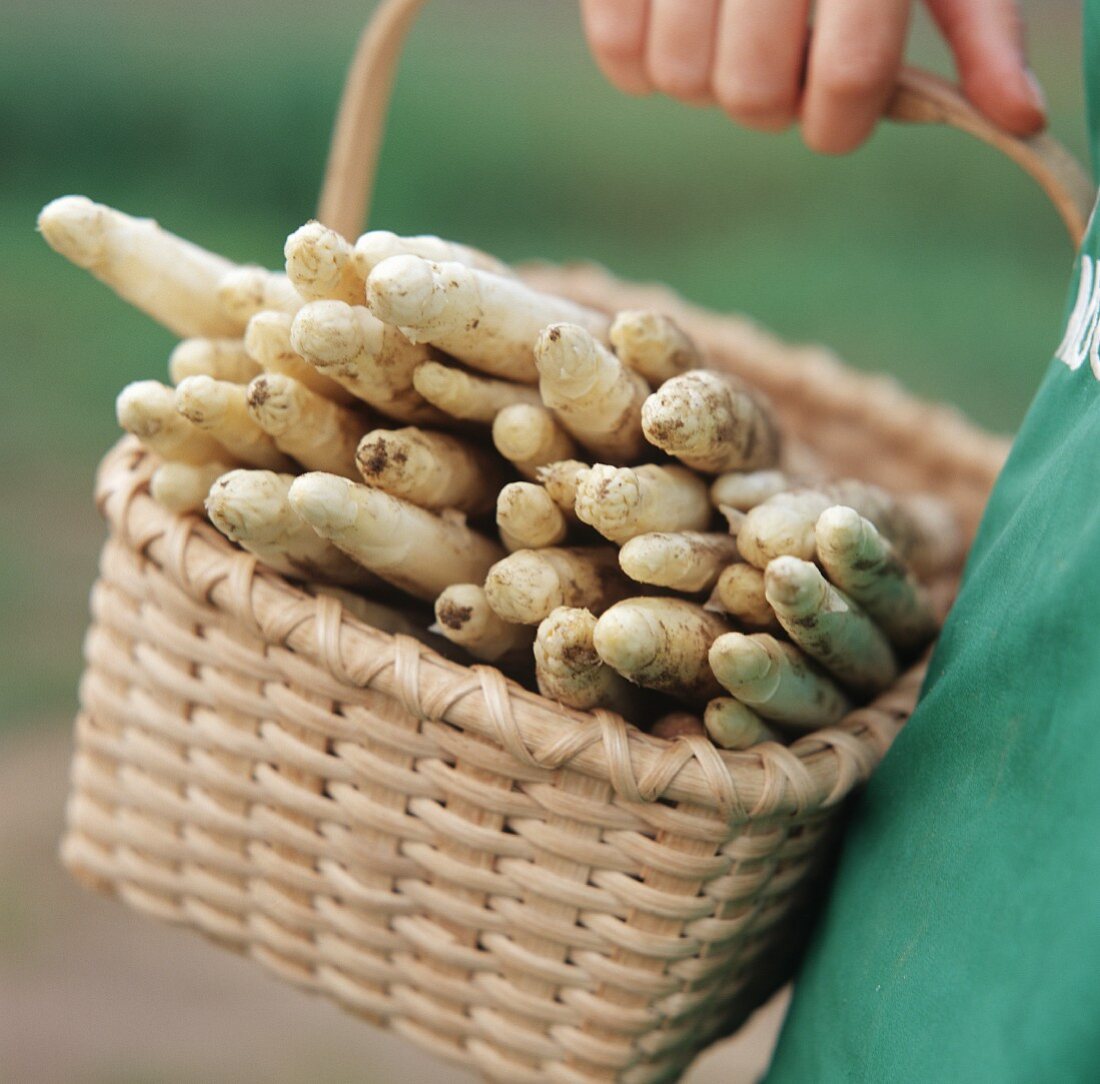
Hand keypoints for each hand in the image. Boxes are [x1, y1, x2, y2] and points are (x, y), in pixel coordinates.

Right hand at [580, 0, 1045, 153]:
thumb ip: (978, 25)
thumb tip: (1016, 118)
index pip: (846, 78)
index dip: (842, 122)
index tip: (843, 112)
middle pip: (754, 96)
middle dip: (774, 101)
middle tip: (785, 56)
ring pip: (683, 82)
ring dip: (710, 79)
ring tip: (731, 28)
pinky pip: (616, 53)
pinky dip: (641, 61)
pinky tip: (676, 23)